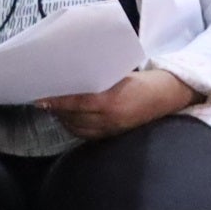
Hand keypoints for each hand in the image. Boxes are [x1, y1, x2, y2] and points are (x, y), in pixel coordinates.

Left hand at [39, 70, 197, 139]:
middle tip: (43, 100)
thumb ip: (98, 78)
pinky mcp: (113, 135)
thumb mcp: (122, 74)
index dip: (57, 101)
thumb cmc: (145, 79)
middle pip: (73, 117)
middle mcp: (110, 119)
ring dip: (63, 118)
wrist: (169, 96)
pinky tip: (69, 117)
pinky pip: (86, 134)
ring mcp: (111, 129)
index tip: (41, 98)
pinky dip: (74, 126)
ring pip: (77, 127)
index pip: (76, 102)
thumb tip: (72, 78)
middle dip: (56, 109)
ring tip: (53, 108)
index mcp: (112, 100)